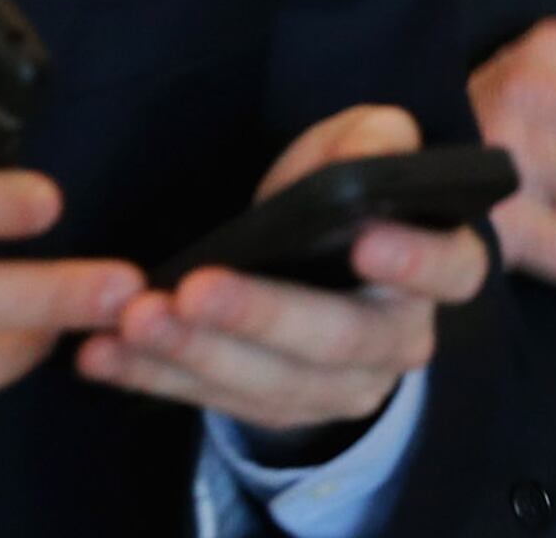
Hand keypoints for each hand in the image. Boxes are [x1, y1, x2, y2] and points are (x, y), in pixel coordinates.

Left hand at [77, 106, 489, 433]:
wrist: (320, 270)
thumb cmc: (345, 200)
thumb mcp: (362, 149)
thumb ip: (375, 142)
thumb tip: (376, 155)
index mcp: (439, 269)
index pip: (451, 270)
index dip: (415, 260)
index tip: (363, 240)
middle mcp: (398, 341)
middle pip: (340, 340)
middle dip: (262, 316)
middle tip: (195, 289)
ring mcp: (338, 389)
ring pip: (272, 384)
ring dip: (196, 354)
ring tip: (135, 318)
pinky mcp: (276, 412)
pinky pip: (215, 403)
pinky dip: (155, 378)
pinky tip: (104, 354)